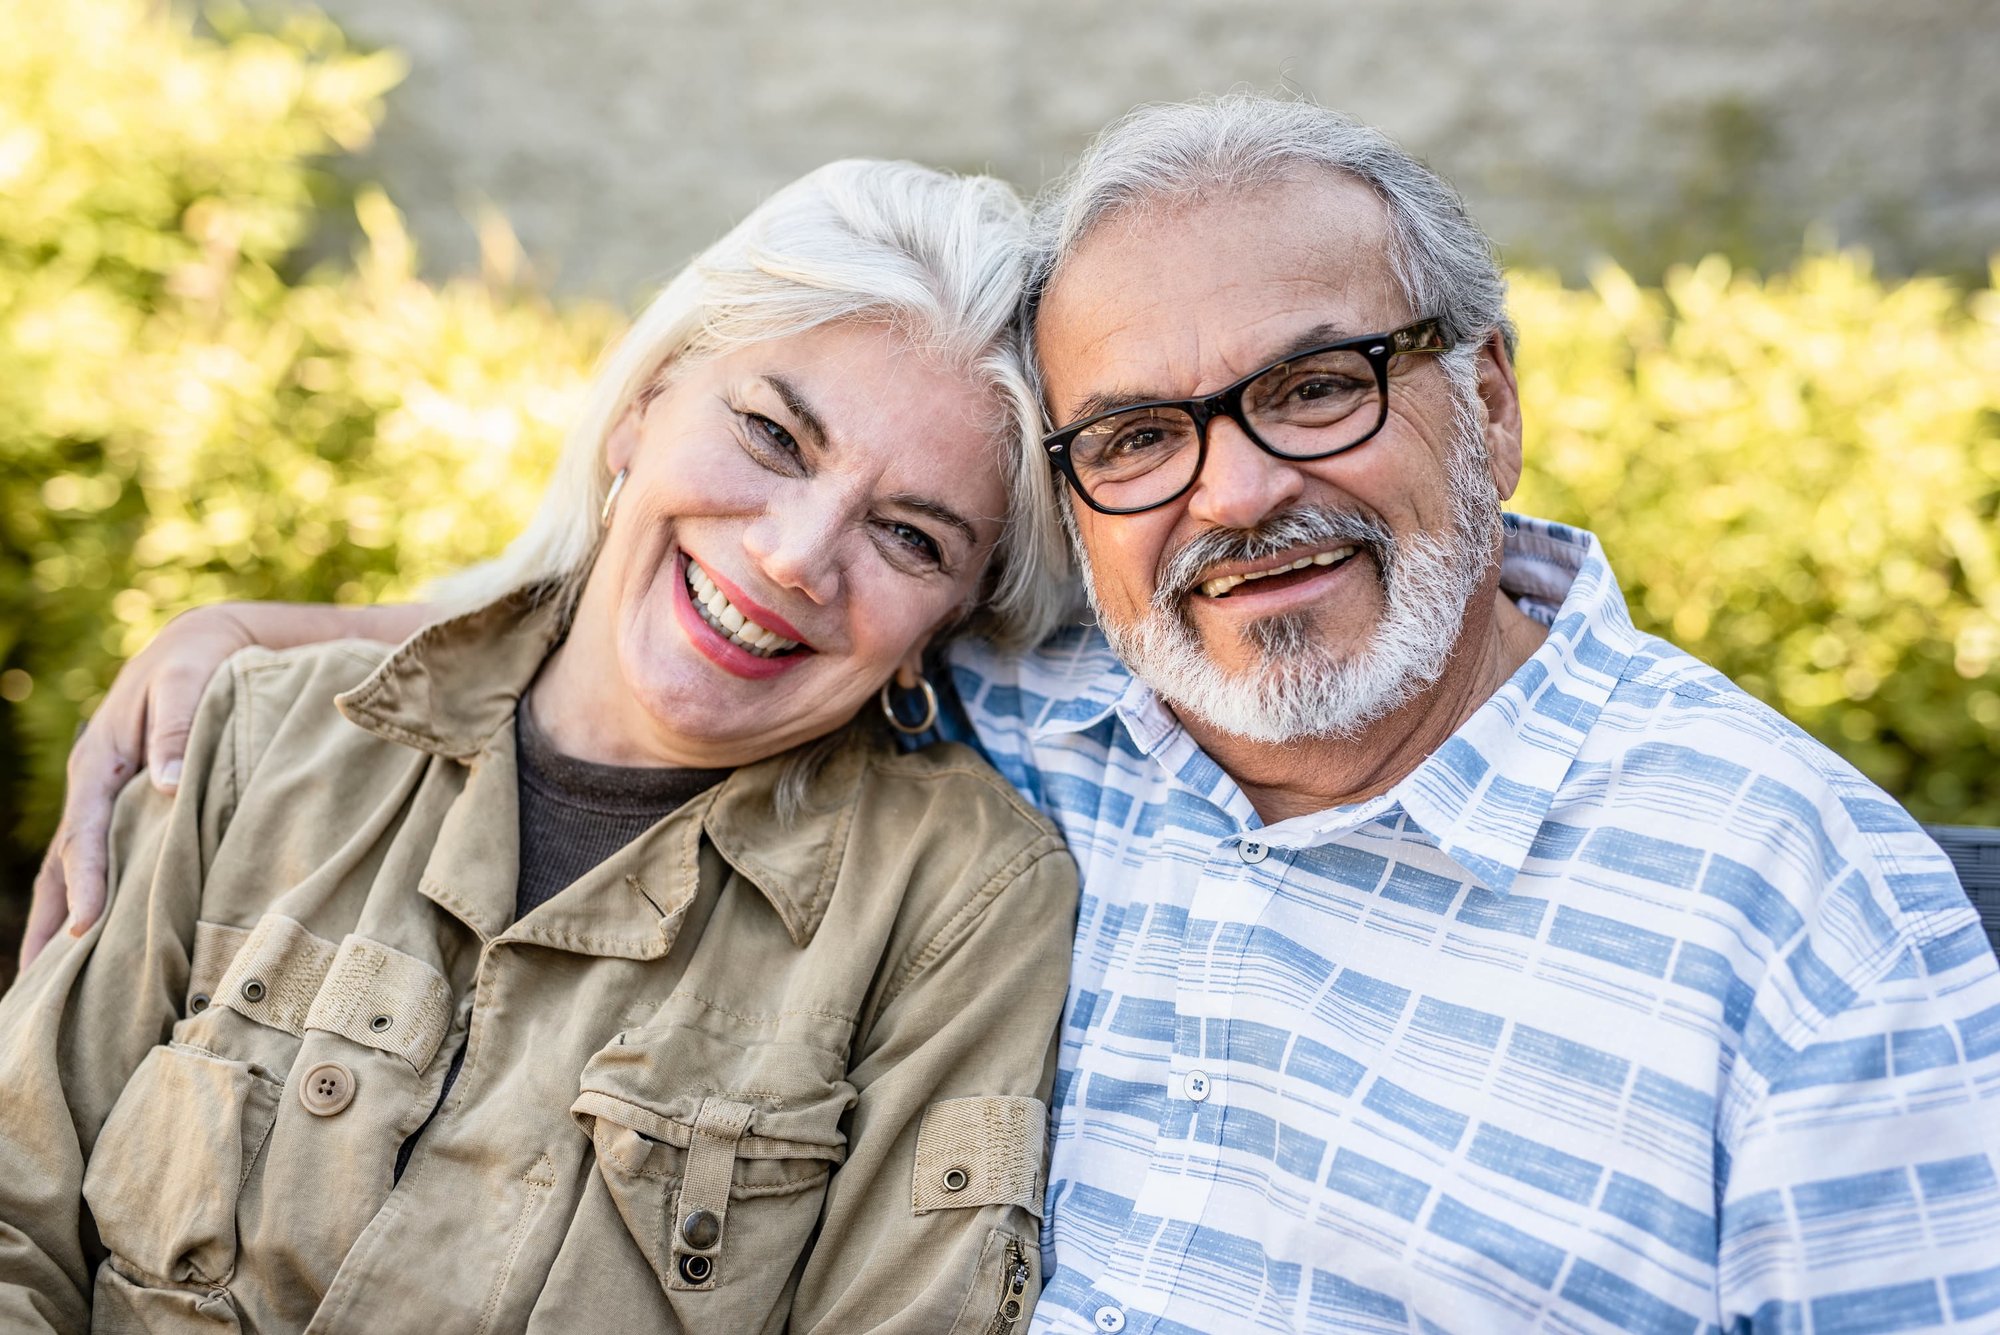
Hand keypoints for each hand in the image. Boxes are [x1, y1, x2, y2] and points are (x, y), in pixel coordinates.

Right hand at [19, 605, 257, 971]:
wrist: (204, 644)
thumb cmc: (201, 663)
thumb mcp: (189, 683)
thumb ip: (179, 730)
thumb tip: (168, 785)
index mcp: (100, 763)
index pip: (86, 835)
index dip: (86, 882)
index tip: (87, 927)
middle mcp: (94, 788)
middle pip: (62, 867)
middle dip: (51, 924)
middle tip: (39, 987)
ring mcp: (106, 800)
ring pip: (72, 871)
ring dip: (59, 922)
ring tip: (48, 985)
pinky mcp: (128, 808)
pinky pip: (101, 860)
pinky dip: (89, 899)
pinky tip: (94, 941)